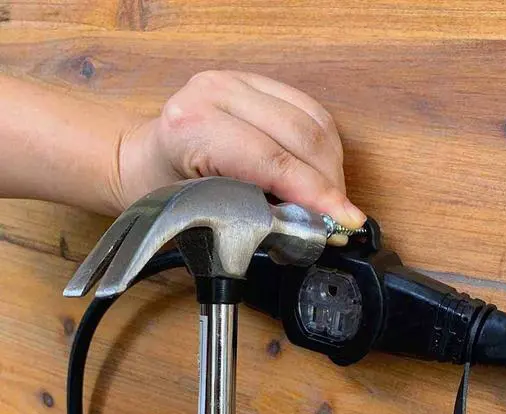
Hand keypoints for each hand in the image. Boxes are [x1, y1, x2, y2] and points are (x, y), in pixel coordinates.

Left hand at [117, 70, 365, 241]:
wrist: (145, 159)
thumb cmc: (166, 192)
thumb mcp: (204, 210)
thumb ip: (256, 213)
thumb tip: (312, 226)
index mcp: (193, 125)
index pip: (272, 161)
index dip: (315, 194)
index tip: (343, 220)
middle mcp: (216, 91)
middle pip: (300, 136)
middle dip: (330, 183)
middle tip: (341, 217)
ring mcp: (238, 79)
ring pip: (314, 121)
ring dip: (333, 166)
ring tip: (333, 200)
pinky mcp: (258, 80)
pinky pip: (311, 111)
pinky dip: (326, 147)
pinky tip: (325, 173)